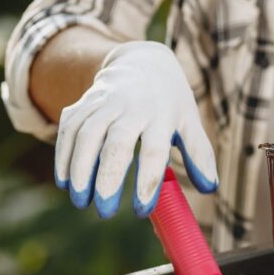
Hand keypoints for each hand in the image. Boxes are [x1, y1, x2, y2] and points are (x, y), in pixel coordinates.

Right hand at [54, 41, 217, 217]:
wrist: (143, 62)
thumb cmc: (170, 102)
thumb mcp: (190, 123)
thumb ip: (200, 154)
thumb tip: (209, 188)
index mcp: (162, 115)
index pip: (154, 152)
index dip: (146, 182)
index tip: (141, 210)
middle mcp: (131, 107)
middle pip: (116, 145)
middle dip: (108, 180)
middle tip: (105, 212)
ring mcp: (104, 102)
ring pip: (86, 136)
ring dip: (80, 170)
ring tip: (81, 201)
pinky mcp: (83, 102)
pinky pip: (68, 128)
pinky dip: (63, 155)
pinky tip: (65, 182)